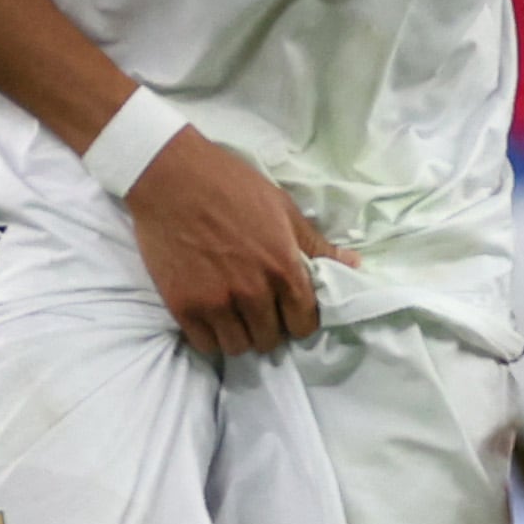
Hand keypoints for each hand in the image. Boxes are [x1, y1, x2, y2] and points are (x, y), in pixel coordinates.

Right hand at [121, 128, 347, 356]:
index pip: (304, 323)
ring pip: (239, 347)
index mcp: (283, 268)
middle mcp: (253, 292)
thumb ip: (316, 244)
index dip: (300, 321)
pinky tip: (212, 319)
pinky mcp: (183, 306)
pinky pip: (205, 344)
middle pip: (270, 339)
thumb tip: (352, 264)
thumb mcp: (283, 209)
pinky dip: (211, 337)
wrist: (171, 177)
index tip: (290, 312)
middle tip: (260, 312)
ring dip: (241, 335)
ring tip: (236, 317)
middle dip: (270, 328)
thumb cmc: (232, 186)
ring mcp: (216, 302)